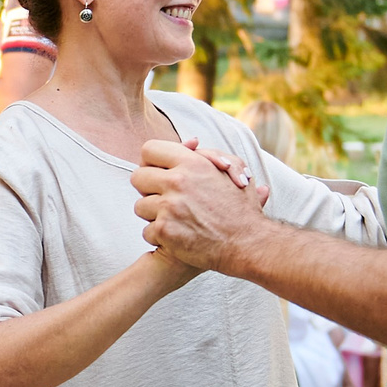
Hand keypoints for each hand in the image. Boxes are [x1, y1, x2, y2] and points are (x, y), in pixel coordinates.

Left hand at [132, 138, 271, 272]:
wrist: (248, 244)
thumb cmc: (242, 209)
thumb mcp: (233, 172)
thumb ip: (209, 155)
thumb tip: (192, 142)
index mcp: (193, 163)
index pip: (149, 150)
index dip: (152, 162)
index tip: (159, 174)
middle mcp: (178, 181)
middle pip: (137, 178)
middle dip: (148, 189)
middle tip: (163, 199)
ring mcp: (169, 206)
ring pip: (140, 207)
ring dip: (153, 215)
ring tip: (175, 220)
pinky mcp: (165, 230)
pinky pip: (146, 231)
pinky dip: (159, 237)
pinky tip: (177, 238)